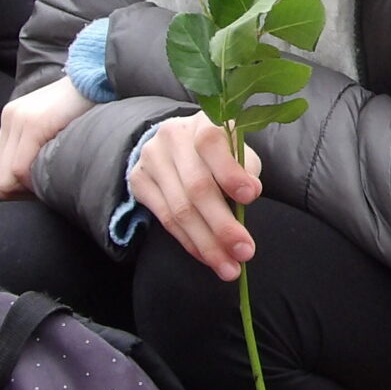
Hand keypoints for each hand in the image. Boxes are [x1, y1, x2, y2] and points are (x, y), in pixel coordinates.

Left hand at [0, 81, 91, 198]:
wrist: (101, 76)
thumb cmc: (88, 106)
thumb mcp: (56, 125)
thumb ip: (40, 146)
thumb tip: (35, 179)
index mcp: (12, 120)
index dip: (16, 190)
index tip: (41, 189)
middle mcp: (10, 119)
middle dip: (19, 194)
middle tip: (45, 191)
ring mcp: (19, 120)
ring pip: (4, 180)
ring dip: (27, 190)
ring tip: (51, 182)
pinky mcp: (33, 124)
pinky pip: (20, 170)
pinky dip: (34, 182)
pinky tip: (55, 175)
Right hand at [127, 114, 263, 279]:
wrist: (175, 144)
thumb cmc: (218, 153)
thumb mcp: (237, 152)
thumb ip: (244, 170)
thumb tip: (248, 197)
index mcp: (203, 121)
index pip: (212, 143)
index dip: (230, 172)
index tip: (252, 197)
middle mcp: (172, 136)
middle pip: (196, 186)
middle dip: (223, 225)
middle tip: (245, 252)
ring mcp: (151, 158)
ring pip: (179, 210)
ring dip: (207, 244)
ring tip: (229, 268)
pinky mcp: (138, 180)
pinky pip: (165, 220)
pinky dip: (190, 243)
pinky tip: (208, 258)